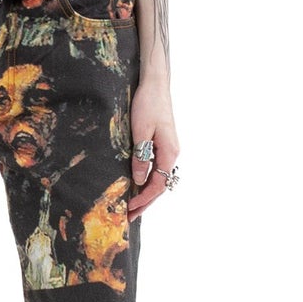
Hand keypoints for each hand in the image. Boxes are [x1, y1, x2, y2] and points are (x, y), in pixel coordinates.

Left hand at [128, 80, 178, 220]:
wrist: (155, 85)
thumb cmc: (148, 104)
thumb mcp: (141, 131)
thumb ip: (140, 156)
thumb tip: (138, 179)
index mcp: (169, 152)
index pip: (158, 184)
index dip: (144, 199)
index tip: (130, 209)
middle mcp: (172, 153)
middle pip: (161, 185)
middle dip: (146, 202)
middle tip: (130, 217)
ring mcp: (168, 149)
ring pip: (159, 178)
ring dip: (146, 194)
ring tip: (133, 206)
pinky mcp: (162, 144)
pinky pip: (156, 168)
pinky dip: (147, 180)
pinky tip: (137, 185)